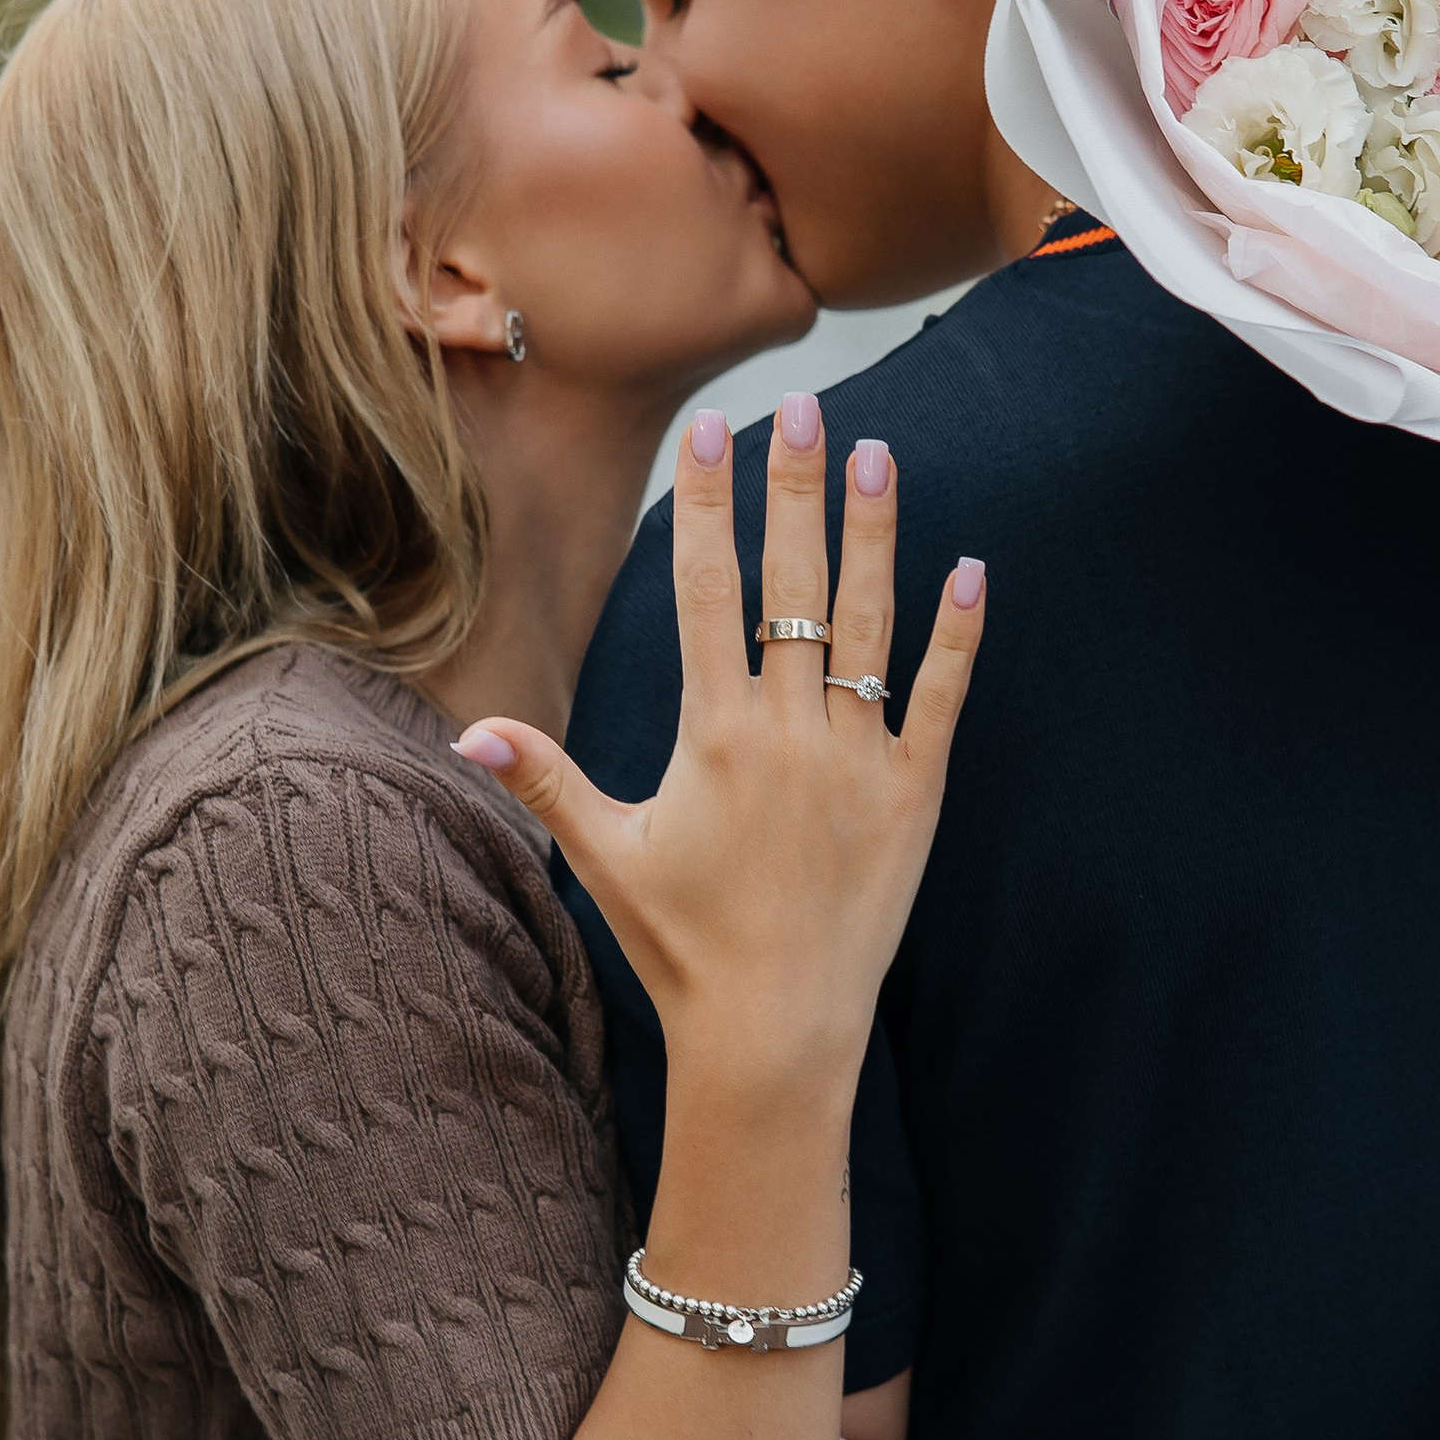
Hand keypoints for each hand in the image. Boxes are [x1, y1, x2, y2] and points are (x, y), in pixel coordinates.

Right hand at [460, 404, 984, 1105]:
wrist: (775, 1031)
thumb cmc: (682, 948)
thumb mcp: (605, 858)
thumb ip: (546, 781)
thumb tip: (467, 733)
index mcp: (712, 734)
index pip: (706, 590)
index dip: (708, 505)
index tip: (715, 432)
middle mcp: (789, 732)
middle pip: (793, 584)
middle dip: (795, 489)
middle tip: (805, 407)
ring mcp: (857, 759)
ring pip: (872, 623)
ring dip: (876, 534)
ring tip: (878, 453)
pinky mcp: (914, 795)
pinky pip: (940, 698)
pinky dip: (957, 634)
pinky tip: (972, 567)